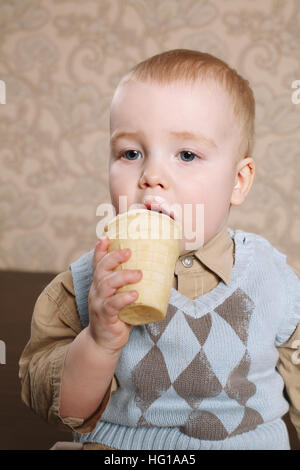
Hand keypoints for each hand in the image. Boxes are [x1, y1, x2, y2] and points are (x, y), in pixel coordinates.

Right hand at [87, 237, 141, 353]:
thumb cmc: (117, 317)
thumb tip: (157, 273)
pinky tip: (134, 295)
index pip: (98, 263)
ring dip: (123, 276)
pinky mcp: (104, 316)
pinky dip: (123, 298)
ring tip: (138, 274)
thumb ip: (131, 286)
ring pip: (106, 284)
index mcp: (100, 284)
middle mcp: (96, 291)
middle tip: (129, 251)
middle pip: (101, 269)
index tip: (106, 238)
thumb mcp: (120, 298)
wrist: (103, 343)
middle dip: (114, 257)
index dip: (100, 250)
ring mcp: (98, 303)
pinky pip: (112, 305)